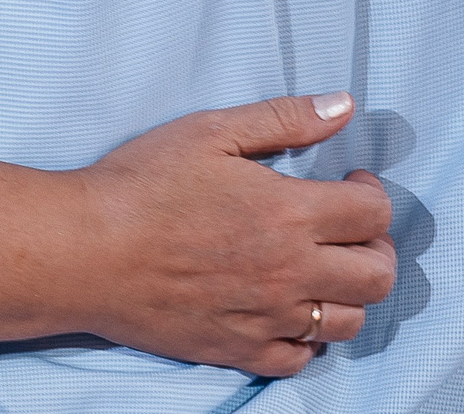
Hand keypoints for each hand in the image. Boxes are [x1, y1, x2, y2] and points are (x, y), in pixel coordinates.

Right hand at [75, 92, 395, 377]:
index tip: (350, 183)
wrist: (86, 251)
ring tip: (322, 270)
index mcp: (290, 213)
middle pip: (378, 275)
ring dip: (348, 294)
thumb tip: (344, 105)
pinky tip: (286, 309)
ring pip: (349, 322)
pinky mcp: (240, 349)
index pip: (374, 213)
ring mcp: (268, 317)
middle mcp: (291, 272)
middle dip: (376, 247)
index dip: (372, 193)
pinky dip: (307, 337)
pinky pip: (301, 357)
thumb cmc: (141, 184)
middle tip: (348, 230)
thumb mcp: (211, 132)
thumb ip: (284, 118)